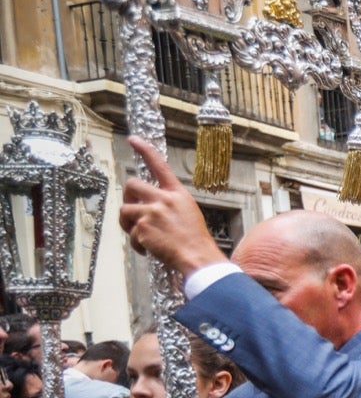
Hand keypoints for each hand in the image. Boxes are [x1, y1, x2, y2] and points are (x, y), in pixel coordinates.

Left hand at [119, 137, 227, 276]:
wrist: (198, 257)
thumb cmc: (195, 239)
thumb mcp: (188, 212)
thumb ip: (169, 203)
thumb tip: (149, 203)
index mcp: (177, 193)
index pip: (159, 165)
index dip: (144, 149)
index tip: (133, 139)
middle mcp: (163, 199)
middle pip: (132, 184)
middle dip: (128, 195)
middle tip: (133, 208)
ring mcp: (151, 212)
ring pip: (125, 209)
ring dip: (128, 223)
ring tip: (142, 235)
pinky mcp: (142, 227)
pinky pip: (130, 233)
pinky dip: (137, 243)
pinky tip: (148, 249)